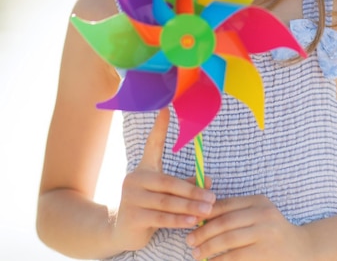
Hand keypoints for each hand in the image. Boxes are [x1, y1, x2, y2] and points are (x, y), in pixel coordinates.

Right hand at [111, 108, 215, 251]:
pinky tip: (192, 222)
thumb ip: (185, 185)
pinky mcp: (131, 217)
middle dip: (193, 191)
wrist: (120, 231)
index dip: (160, 127)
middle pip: (168, 182)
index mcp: (145, 167)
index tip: (166, 108)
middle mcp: (135, 178)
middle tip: (212, 198)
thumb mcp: (164, 193)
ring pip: (166, 202)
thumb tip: (210, 181)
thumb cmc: (148, 207)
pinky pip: (159, 218)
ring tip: (207, 211)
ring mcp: (130, 198)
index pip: (153, 144)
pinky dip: (178, 220)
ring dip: (189, 207)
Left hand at [186, 195, 308, 259]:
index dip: (205, 213)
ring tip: (196, 254)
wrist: (302, 250)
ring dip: (208, 248)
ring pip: (228, 240)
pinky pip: (236, 257)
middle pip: (225, 222)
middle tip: (189, 240)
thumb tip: (202, 215)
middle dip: (203, 232)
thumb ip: (236, 213)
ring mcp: (266, 233)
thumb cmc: (272, 232)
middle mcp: (263, 214)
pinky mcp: (265, 253)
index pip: (226, 204)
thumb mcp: (258, 215)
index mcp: (258, 201)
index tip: (191, 221)